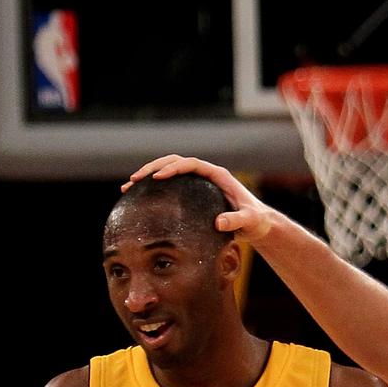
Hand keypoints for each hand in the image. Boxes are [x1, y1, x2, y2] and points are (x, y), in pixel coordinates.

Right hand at [122, 155, 274, 244]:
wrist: (258, 224)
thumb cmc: (255, 221)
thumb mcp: (249, 221)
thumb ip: (237, 221)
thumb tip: (218, 222)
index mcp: (218, 176)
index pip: (191, 164)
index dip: (173, 167)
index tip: (158, 177)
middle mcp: (207, 175)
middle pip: (175, 162)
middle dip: (153, 168)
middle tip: (134, 180)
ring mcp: (200, 182)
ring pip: (170, 171)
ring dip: (149, 175)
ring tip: (129, 186)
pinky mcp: (195, 193)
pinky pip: (172, 185)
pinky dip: (155, 188)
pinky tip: (138, 198)